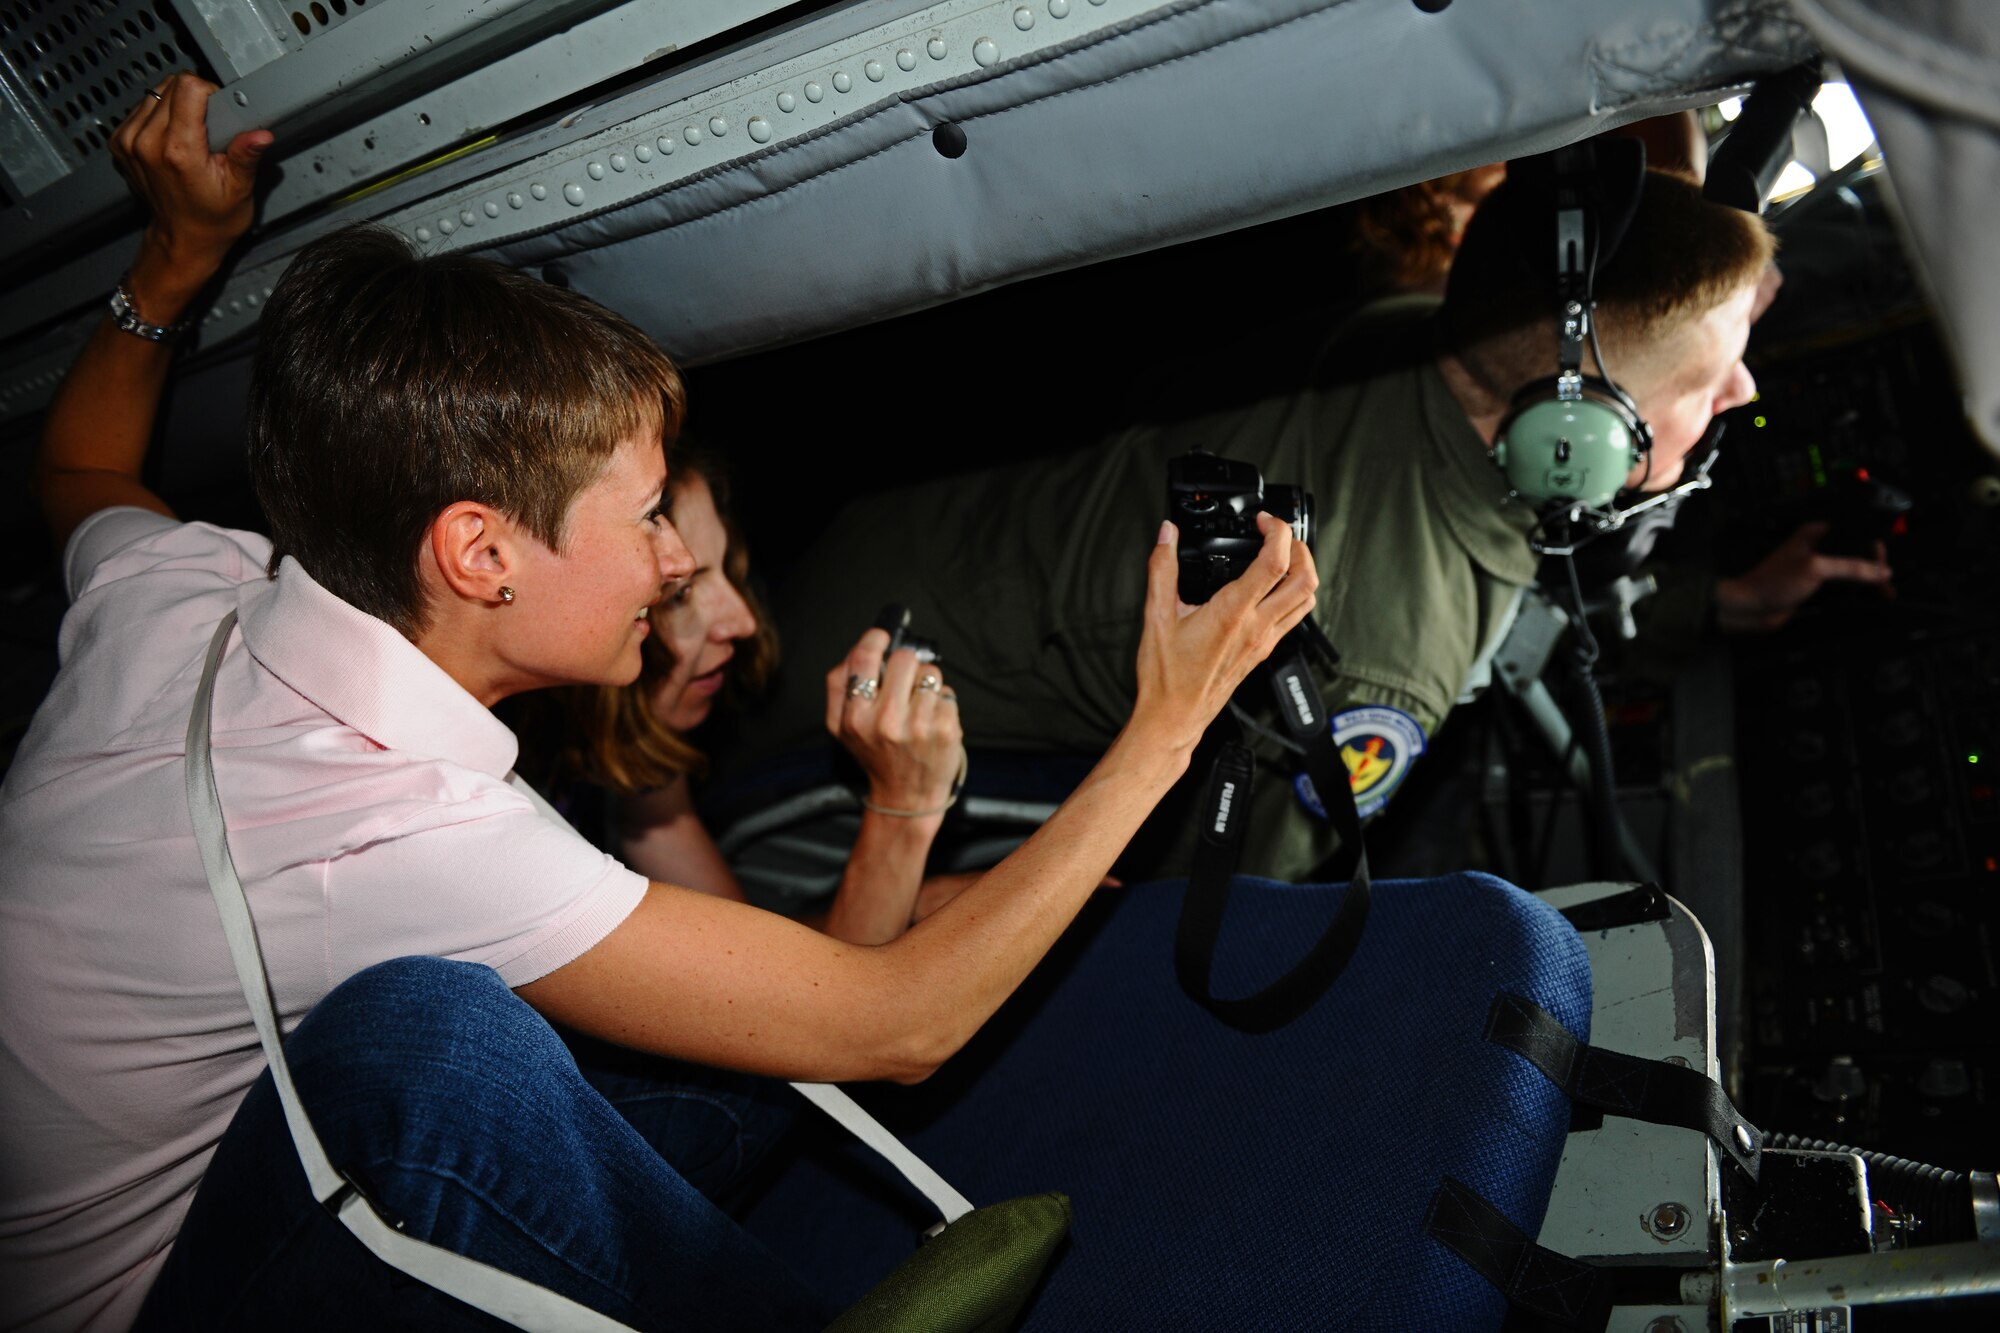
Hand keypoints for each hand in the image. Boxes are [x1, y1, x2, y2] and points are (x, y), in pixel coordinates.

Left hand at [110, 72, 271, 316]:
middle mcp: (147, 142)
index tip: (219, 113)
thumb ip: (245, 156)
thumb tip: (260, 135)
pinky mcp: (119, 142)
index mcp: (179, 151)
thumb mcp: (239, 190)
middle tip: (208, 130)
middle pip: (172, 85)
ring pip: (155, 93)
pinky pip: (141, 108)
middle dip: (194, 99)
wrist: (182, 239)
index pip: (188, 87)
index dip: (210, 93)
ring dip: (175, 106)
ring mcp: (129, 141)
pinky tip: (171, 139)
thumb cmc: (212, 219)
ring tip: (190, 136)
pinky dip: (158, 116)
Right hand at [824, 629, 963, 814]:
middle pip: (904, 658)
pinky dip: (941, 701)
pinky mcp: (946, 729)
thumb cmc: (874, 754)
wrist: (906, 796)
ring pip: (930, 672)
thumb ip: (839, 684)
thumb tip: (860, 646)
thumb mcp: (839, 726)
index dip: (875, 639)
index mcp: (855, 717)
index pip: (864, 658)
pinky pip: (948, 691)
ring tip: (918, 707)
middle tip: (903, 684)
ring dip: (926, 683)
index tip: (882, 638)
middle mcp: (886, 721)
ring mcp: (919, 725)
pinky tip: (931, 721)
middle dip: (906, 665)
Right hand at [1129, 513, 1318, 757]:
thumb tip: (1167, 535)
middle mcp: (1256, 626)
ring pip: (1306, 601)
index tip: (1262, 521)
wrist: (1174, 716)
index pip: (1275, 562)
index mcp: (1232, 612)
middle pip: (1305, 580)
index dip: (1276, 531)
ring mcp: (1264, 641)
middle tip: (1279, 535)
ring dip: (1303, 571)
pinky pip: (1293, 618)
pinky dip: (1293, 595)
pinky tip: (1272, 589)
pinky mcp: (1263, 651)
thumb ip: (1162, 569)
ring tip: (1283, 556)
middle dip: (1300, 547)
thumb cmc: (1166, 676)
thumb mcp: (1156, 616)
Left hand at [1716, 520, 1891, 632]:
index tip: (1884, 565)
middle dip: (1874, 568)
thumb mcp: (1815, 568)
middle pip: (1856, 555)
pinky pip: (1842, 588)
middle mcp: (1818, 549)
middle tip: (1887, 584)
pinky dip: (1856, 594)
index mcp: (1816, 534)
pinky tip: (1868, 600)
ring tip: (1885, 594)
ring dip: (1868, 583)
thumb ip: (1851, 567)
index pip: (1855, 535)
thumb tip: (1881, 570)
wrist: (1749, 608)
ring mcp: (1817, 569)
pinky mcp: (1816, 588)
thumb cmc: (1772, 582)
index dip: (1872, 549)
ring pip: (1851, 573)